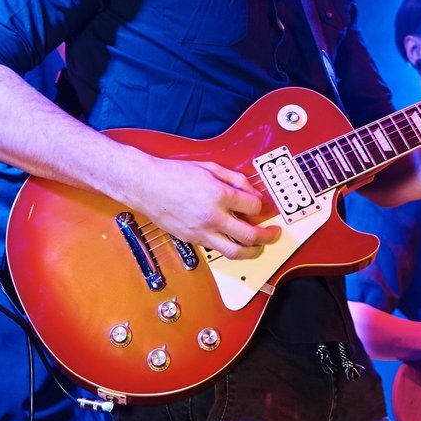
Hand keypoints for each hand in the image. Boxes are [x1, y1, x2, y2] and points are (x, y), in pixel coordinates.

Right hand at [133, 157, 282, 260]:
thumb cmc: (174, 174)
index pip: (253, 207)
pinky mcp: (193, 240)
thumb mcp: (210, 167)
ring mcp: (202, 231)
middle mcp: (212, 216)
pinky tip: (234, 241)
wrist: (147, 186)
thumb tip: (253, 192)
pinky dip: (230, 248)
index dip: (261, 206)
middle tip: (274, 233)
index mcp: (218, 194)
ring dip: (253, 252)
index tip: (261, 205)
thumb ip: (235, 179)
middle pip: (250, 236)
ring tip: (259, 247)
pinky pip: (217, 250)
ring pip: (235, 252)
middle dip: (268, 237)